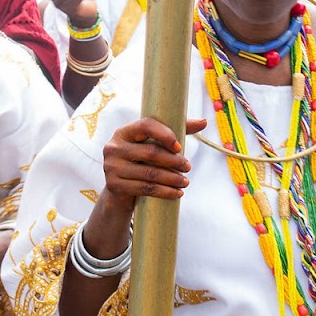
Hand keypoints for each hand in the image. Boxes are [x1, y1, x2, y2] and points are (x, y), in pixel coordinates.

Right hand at [90, 118, 209, 245]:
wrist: (119, 189)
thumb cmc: (140, 161)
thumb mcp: (153, 145)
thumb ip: (176, 132)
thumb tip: (204, 122)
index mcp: (123, 132)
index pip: (146, 125)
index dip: (165, 134)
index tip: (180, 147)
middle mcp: (114, 147)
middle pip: (150, 152)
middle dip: (174, 161)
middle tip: (188, 167)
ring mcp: (112, 167)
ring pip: (149, 173)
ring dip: (172, 179)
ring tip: (186, 182)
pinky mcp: (114, 185)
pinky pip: (145, 189)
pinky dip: (164, 192)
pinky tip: (177, 193)